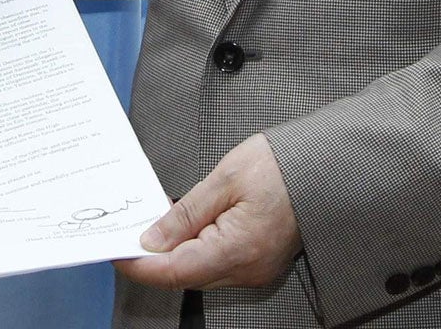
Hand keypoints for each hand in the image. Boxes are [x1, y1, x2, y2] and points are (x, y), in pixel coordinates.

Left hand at [117, 134, 299, 292]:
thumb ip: (184, 213)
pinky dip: (195, 249)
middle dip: (153, 258)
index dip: (139, 265)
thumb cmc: (282, 166)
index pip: (174, 271)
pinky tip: (184, 227)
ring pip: (200, 271)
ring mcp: (256, 270)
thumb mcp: (224, 178)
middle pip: (185, 275)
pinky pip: (217, 263)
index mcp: (237, 251)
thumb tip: (152, 239)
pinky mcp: (260, 262)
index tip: (114, 251)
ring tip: (153, 223)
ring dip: (174, 252)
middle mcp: (247, 270)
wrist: (326, 166)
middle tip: (126, 231)